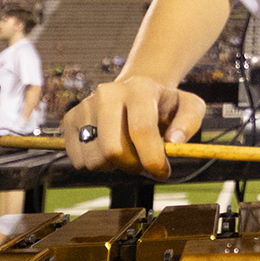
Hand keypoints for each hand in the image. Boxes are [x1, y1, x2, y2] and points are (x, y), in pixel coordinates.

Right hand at [61, 77, 205, 180]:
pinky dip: (97, 164)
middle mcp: (108, 93)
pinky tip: (109, 150)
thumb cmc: (164, 105)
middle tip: (143, 163)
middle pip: (114, 150)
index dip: (153, 158)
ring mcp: (86, 106)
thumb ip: (190, 122)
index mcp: (139, 88)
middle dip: (133, 166)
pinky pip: (79, 161)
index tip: (162, 172)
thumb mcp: (189, 107)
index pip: (141, 129)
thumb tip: (174, 141)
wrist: (135, 93)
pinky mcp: (70, 120)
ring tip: (127, 152)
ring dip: (115, 167)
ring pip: (96, 160)